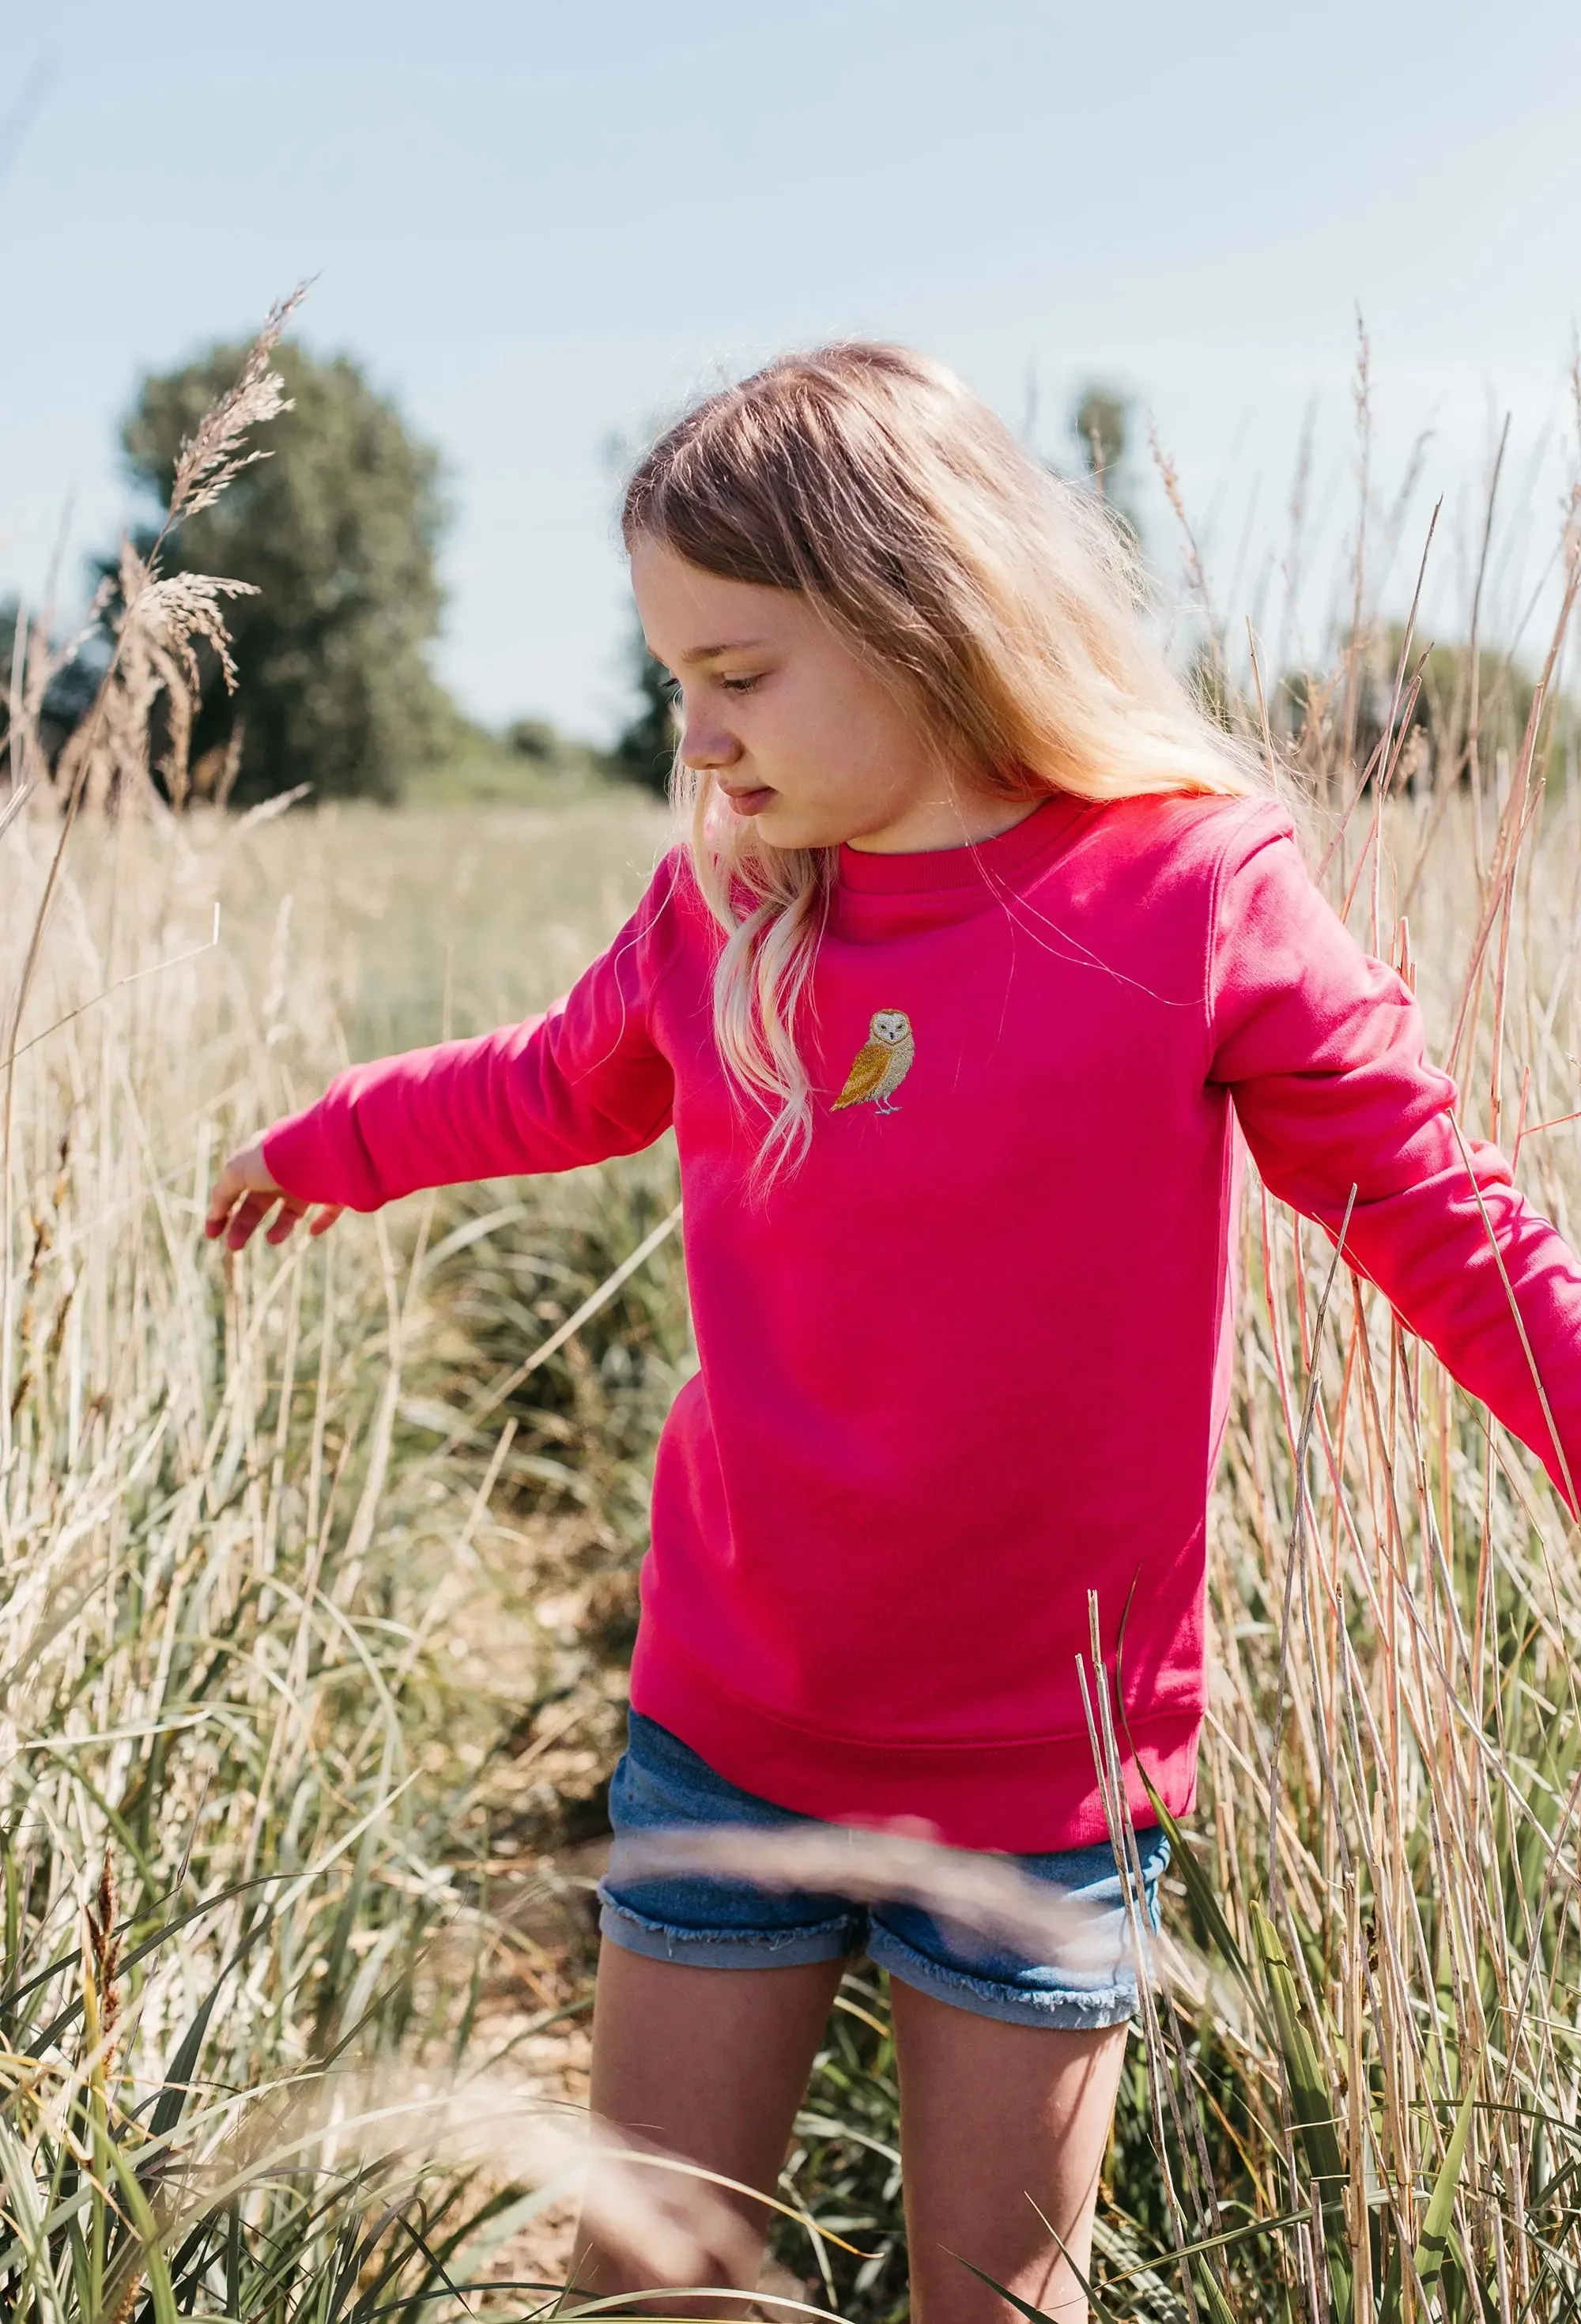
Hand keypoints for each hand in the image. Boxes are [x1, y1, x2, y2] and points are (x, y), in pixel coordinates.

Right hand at [205, 1135, 344, 1250]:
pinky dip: (321, 1222)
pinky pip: (329, 1209)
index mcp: (258, 1160)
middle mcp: (284, 1169)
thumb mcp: (238, 1172)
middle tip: (233, 1247)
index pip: (235, 1187)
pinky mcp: (336, 1190)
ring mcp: (310, 1179)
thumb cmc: (276, 1159)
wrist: (324, 1151)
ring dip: (280, 1227)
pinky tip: (311, 1232)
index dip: (221, 1211)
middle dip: (244, 1225)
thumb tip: (216, 1214)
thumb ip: (224, 1192)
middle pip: (259, 1202)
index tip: (211, 1235)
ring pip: (292, 1209)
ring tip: (272, 1240)